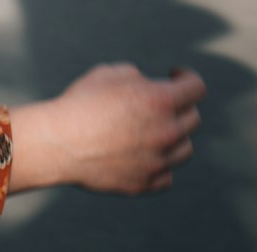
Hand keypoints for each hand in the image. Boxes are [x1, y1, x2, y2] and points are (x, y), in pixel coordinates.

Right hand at [10, 64, 205, 195]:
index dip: (186, 77)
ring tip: (149, 129)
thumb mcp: (109, 73)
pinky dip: (159, 163)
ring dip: (173, 136)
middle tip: (156, 103)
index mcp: (159, 100)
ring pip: (185, 148)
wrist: (59, 143)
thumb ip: (138, 78)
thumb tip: (149, 87)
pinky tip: (141, 153)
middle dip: (178, 106)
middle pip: (193, 118)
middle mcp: (166, 132)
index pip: (196, 87)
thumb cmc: (81, 102)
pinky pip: (167, 174)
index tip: (173, 75)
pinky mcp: (147, 184)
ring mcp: (158, 161)